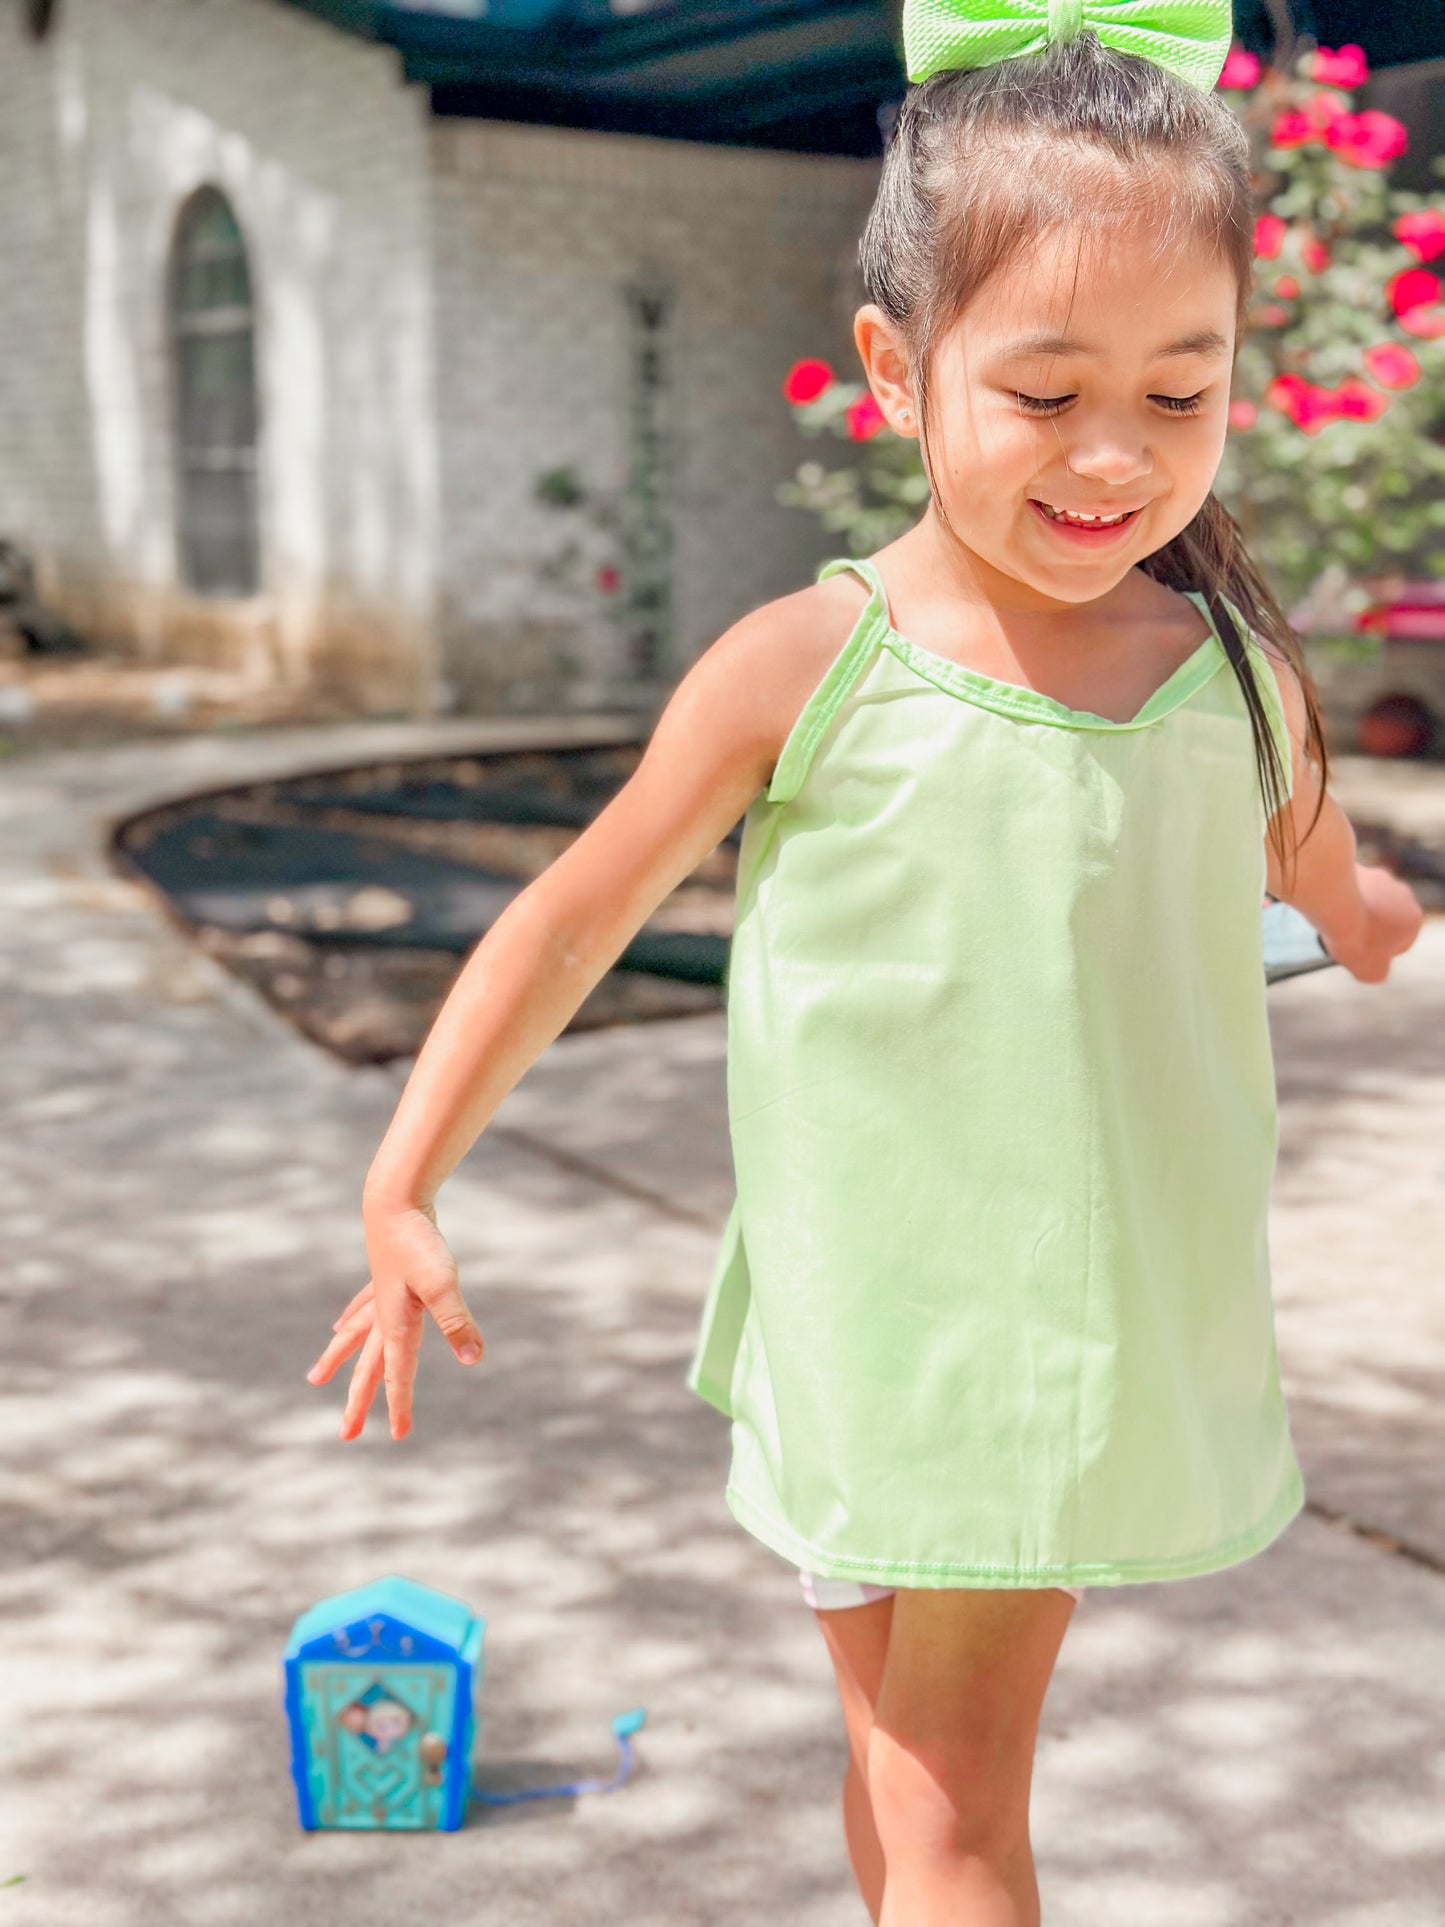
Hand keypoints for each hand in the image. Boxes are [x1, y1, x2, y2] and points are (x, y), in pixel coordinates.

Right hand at [306, 1200, 483, 1440]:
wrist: (395, 1201)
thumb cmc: (419, 1242)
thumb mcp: (443, 1283)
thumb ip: (456, 1321)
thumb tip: (472, 1358)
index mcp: (395, 1324)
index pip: (398, 1375)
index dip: (399, 1406)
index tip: (400, 1436)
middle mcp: (382, 1315)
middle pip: (367, 1366)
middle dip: (358, 1401)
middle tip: (345, 1435)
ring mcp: (379, 1294)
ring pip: (354, 1337)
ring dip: (338, 1360)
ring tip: (315, 1378)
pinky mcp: (382, 1274)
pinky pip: (361, 1308)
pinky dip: (350, 1320)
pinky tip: (339, 1325)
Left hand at [1326, 863, 1425, 983]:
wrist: (1332, 902)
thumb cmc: (1355, 938)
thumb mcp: (1370, 972)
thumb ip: (1377, 971)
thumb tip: (1374, 968)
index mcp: (1414, 918)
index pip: (1400, 942)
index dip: (1377, 952)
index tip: (1357, 954)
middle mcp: (1402, 893)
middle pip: (1384, 918)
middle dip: (1366, 928)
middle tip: (1343, 939)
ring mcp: (1380, 877)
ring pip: (1366, 901)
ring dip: (1351, 911)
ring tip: (1331, 923)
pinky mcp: (1357, 867)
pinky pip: (1347, 887)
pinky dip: (1337, 897)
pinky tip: (1322, 908)